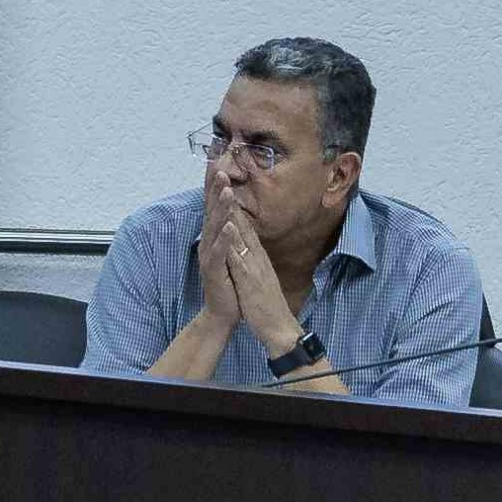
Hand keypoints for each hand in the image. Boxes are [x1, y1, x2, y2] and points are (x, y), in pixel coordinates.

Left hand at [199, 195, 299, 347]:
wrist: (280, 328)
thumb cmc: (267, 305)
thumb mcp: (258, 277)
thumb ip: (252, 261)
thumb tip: (246, 248)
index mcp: (257, 255)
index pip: (243, 225)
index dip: (232, 204)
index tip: (221, 185)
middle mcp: (257, 255)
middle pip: (242, 222)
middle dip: (231, 199)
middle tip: (221, 173)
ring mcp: (255, 266)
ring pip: (242, 234)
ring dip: (233, 212)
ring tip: (223, 189)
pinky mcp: (252, 279)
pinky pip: (241, 258)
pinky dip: (234, 241)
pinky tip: (228, 227)